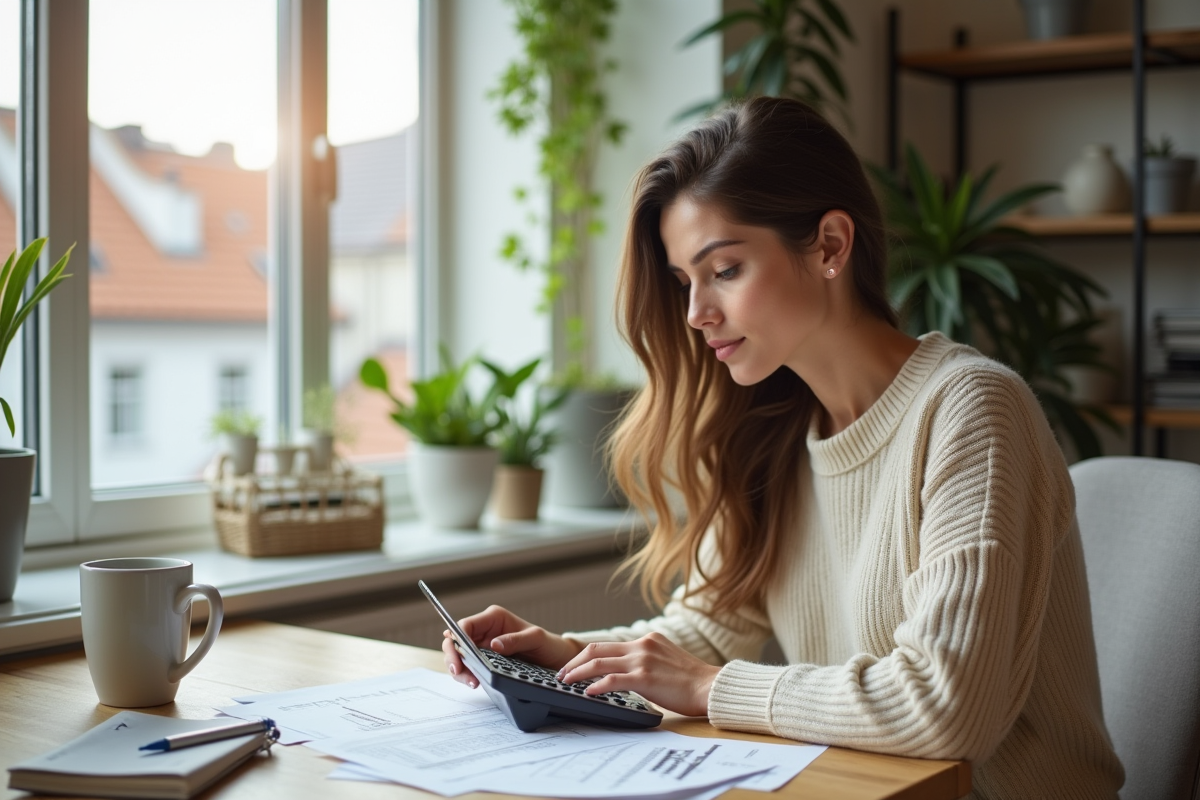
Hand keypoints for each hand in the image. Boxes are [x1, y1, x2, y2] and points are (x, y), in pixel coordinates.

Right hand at [441, 605, 582, 688]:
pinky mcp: (486, 660)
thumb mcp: (536, 639)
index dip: (457, 640)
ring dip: (460, 669)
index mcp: (494, 618)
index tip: (460, 657)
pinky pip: (469, 666)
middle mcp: (486, 630)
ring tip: (471, 682)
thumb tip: (493, 644)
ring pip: (460, 655)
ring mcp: (484, 646)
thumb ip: (516, 640)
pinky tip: (474, 682)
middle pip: (457, 640)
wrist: (556, 659)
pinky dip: (467, 675)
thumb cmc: (547, 644)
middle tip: (459, 672)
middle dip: (454, 656)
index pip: (466, 625)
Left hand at [555, 632, 719, 717]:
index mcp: (647, 640)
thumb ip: (647, 661)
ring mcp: (643, 660)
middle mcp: (642, 645)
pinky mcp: (645, 677)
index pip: (607, 644)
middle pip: (597, 649)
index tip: (573, 664)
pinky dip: (595, 685)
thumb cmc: (692, 681)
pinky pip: (612, 679)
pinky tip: (586, 692)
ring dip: (578, 672)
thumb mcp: (667, 660)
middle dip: (575, 661)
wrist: (711, 687)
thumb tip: (628, 674)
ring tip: (566, 682)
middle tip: (562, 674)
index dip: (586, 655)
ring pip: (599, 662)